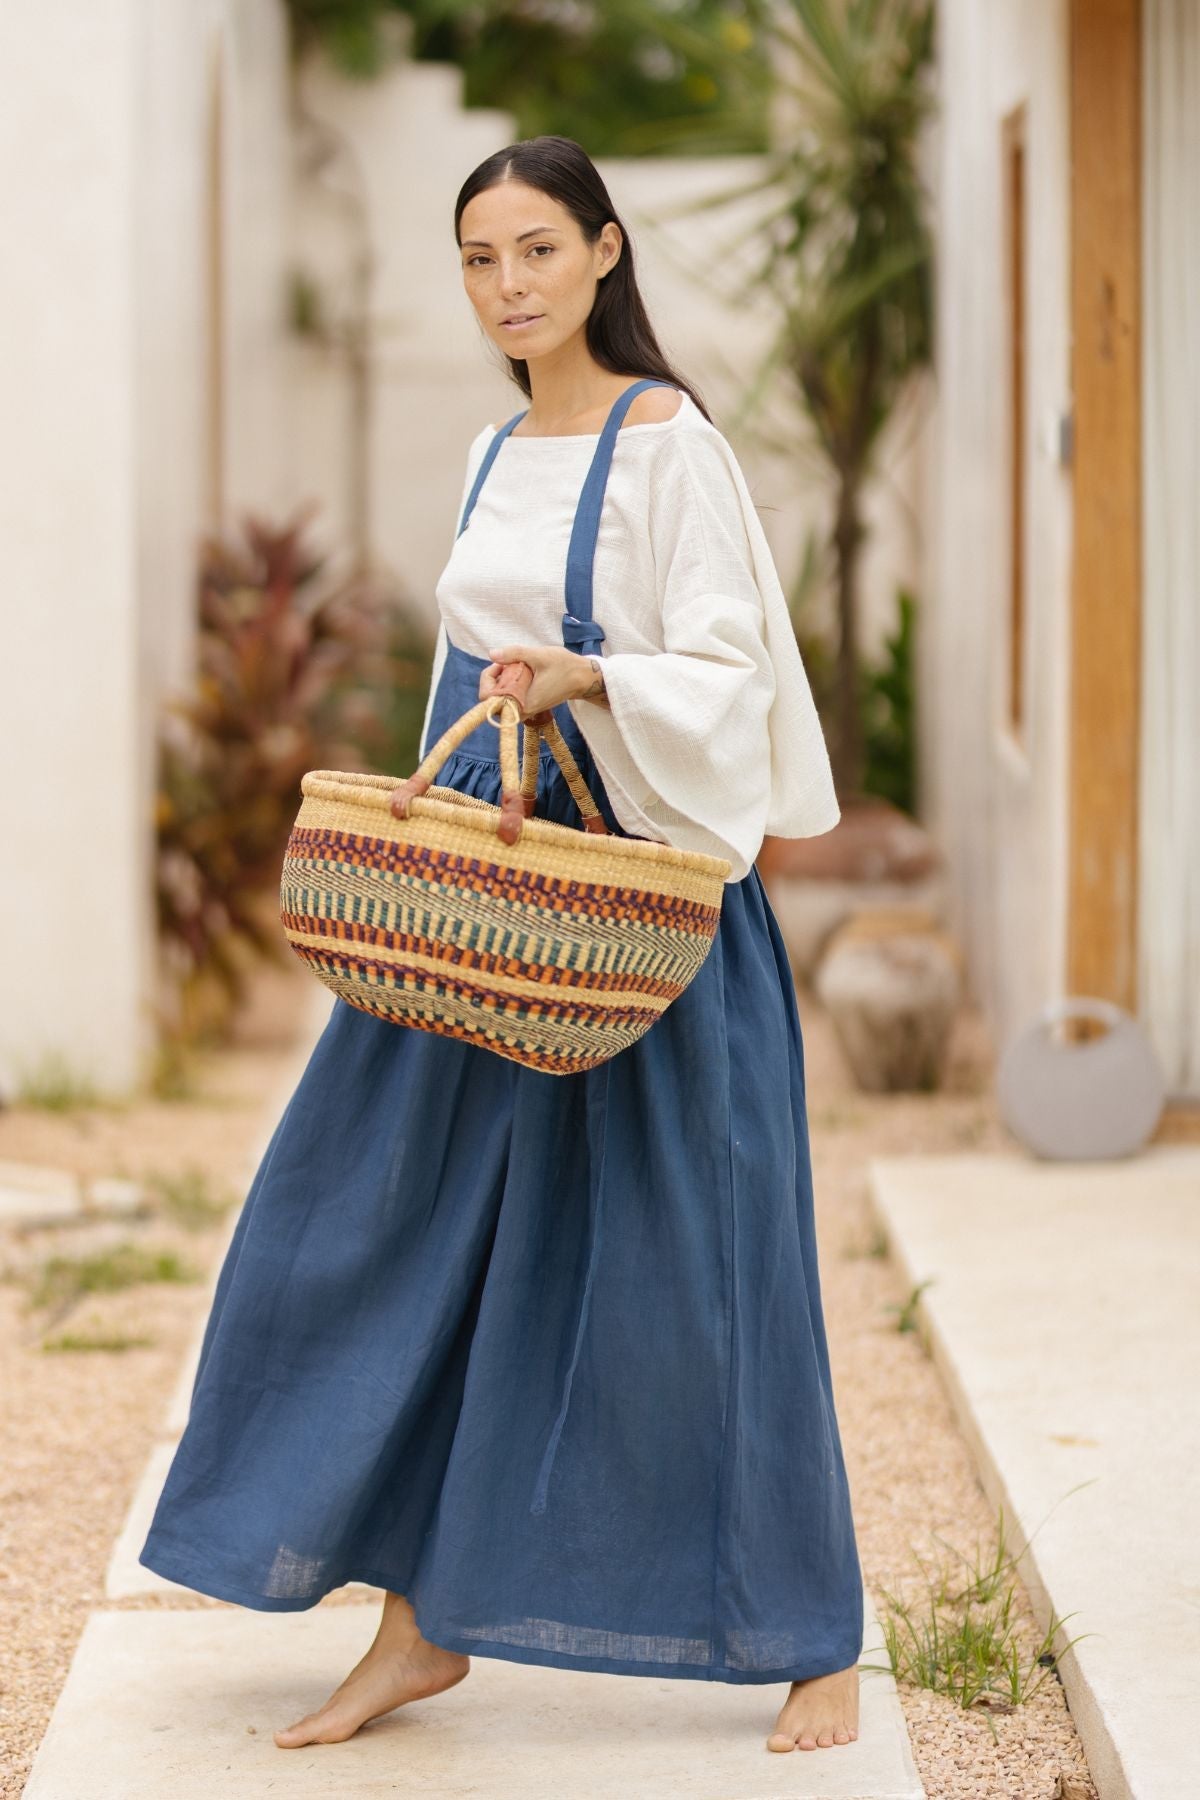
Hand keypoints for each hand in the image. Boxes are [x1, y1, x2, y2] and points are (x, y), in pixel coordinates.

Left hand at [479, 644, 597, 712]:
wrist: (581, 678)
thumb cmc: (563, 667)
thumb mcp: (539, 655)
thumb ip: (514, 653)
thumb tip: (492, 654)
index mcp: (523, 703)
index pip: (488, 698)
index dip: (488, 678)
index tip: (501, 663)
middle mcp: (522, 710)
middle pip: (491, 697)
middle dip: (495, 676)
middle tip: (509, 662)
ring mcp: (525, 709)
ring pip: (500, 696)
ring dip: (503, 678)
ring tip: (517, 666)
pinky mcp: (528, 705)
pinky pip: (509, 695)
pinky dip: (510, 682)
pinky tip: (522, 671)